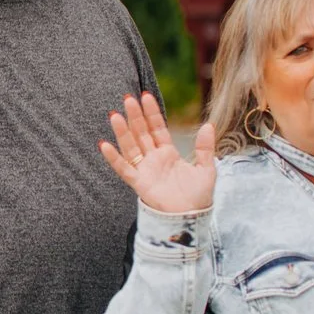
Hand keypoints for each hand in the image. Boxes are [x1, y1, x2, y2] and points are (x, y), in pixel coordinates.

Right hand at [100, 93, 216, 214]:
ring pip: (130, 146)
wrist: (190, 218)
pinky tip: (104, 144)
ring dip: (122, 131)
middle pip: (141, 133)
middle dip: (135, 116)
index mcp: (168, 153)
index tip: (145, 96)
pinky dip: (114, 158)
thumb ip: (204, 148)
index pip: (157, 128)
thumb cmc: (198, 196)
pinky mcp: (139, 183)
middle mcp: (153, 158)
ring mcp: (144, 170)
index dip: (152, 113)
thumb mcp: (206, 169)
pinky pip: (123, 168)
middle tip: (128, 98)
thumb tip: (208, 125)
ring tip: (115, 114)